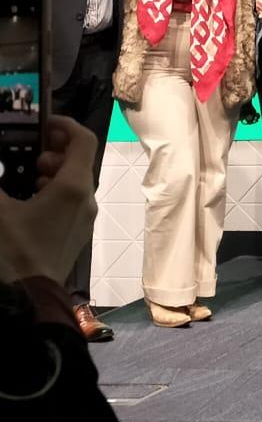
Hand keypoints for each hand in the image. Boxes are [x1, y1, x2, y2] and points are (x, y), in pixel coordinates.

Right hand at [0, 118, 97, 284]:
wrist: (29, 297)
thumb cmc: (14, 250)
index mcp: (73, 187)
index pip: (82, 140)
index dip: (64, 125)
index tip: (42, 123)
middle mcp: (87, 199)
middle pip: (79, 160)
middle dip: (54, 151)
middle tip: (29, 157)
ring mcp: (85, 218)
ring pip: (76, 182)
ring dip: (54, 172)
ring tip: (27, 178)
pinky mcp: (78, 233)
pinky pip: (73, 202)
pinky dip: (55, 191)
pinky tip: (30, 202)